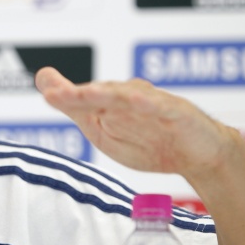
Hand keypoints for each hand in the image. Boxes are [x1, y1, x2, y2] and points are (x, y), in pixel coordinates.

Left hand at [35, 66, 239, 180]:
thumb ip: (78, 110)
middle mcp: (128, 97)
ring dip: (107, 94)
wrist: (199, 156)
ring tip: (88, 93)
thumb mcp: (106, 132)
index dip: (64, 94)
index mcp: (109, 103)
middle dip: (78, 94)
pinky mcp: (176, 112)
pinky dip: (150, 103)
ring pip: (127, 96)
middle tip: (54, 93)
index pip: (83, 98)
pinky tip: (138, 100)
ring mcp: (152, 103)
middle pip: (101, 94)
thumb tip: (48, 90)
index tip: (44, 88)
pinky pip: (162, 106)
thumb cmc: (151, 141)